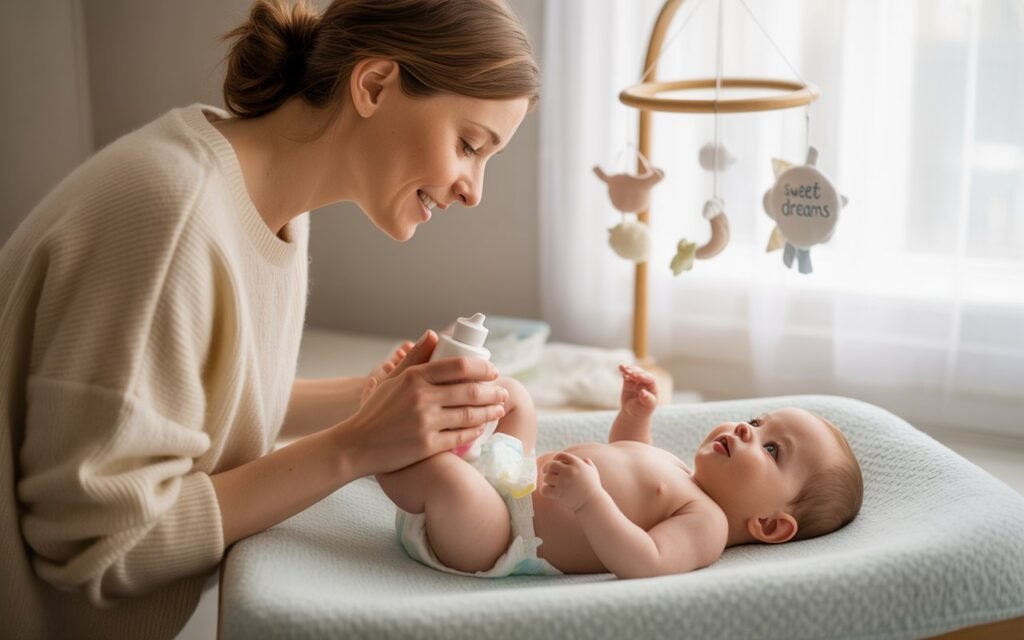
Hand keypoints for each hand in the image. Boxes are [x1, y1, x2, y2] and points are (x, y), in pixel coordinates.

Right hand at [336, 330, 506, 476]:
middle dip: (494, 392)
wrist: (356, 445)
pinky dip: (475, 431)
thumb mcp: (391, 379)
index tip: (493, 371)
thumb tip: (434, 334)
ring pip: (470, 414)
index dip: (483, 368)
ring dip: (490, 411)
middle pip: (471, 391)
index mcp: (415, 377)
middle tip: (503, 392)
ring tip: (500, 408)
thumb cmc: (375, 411)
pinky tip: (481, 427)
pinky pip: (460, 436)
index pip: (459, 366)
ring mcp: (425, 422)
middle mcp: (422, 397)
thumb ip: (414, 356)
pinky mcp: (427, 445)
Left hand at [540, 452, 601, 511]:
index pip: (561, 455)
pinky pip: (545, 489)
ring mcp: (563, 482)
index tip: (554, 462)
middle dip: (546, 468)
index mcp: (577, 464)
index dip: (555, 458)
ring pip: (546, 477)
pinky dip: (544, 490)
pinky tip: (548, 491)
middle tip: (545, 472)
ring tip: (550, 483)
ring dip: (546, 480)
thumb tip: (585, 459)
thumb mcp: (593, 473)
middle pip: (551, 465)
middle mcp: (569, 471)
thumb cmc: (593, 488)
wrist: (593, 503)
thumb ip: (588, 464)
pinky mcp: (559, 493)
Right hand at [619, 364, 657, 419]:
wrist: (633, 412)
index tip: (636, 377)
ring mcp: (636, 381)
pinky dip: (623, 370)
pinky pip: (626, 374)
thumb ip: (646, 399)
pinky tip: (620, 367)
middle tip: (629, 373)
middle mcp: (645, 382)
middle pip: (641, 373)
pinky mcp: (628, 381)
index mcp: (653, 387)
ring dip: (629, 370)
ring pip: (634, 372)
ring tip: (624, 369)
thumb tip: (643, 392)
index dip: (643, 376)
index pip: (650, 379)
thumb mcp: (647, 406)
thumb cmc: (643, 410)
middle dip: (635, 372)